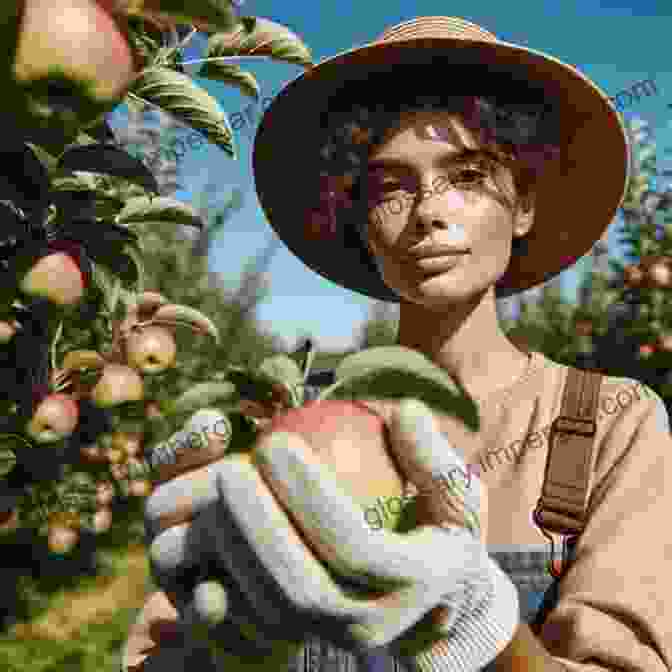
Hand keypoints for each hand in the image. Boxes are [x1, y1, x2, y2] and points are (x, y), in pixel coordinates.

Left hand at [144, 399, 518, 671]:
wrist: (436, 605)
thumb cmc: (443, 534)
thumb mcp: (460, 496)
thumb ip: (437, 458)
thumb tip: (404, 411)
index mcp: (413, 584)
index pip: (353, 544)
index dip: (309, 495)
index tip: (277, 443)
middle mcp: (371, 623)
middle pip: (300, 585)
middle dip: (257, 527)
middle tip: (230, 469)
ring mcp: (333, 639)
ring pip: (269, 606)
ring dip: (233, 549)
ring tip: (214, 493)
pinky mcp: (304, 640)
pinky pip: (253, 617)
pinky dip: (226, 575)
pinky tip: (209, 530)